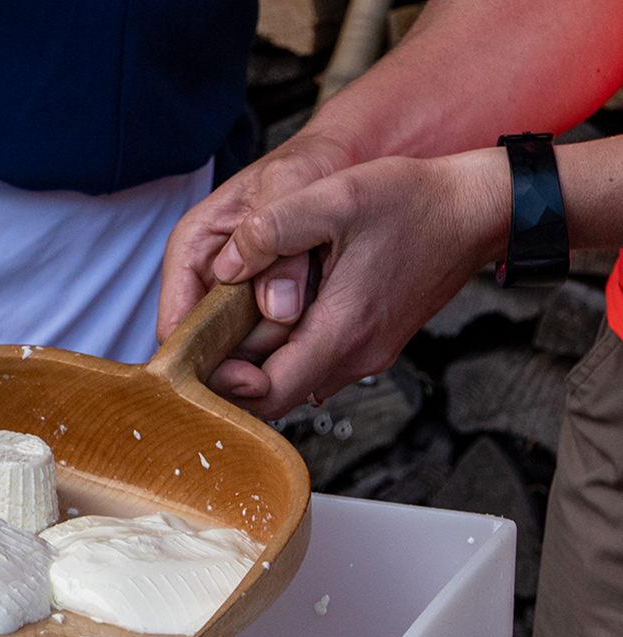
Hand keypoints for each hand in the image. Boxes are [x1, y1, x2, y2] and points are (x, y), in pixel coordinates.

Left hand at [194, 148, 509, 419]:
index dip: (226, 385)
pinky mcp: (372, 343)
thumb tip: (225, 265)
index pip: (268, 395)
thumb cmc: (415, 201)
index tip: (201, 355)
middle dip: (235, 372)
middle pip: (275, 395)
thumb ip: (273, 229)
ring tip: (236, 319)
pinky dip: (289, 349)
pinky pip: (317, 362)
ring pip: (295, 379)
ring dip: (261, 360)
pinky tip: (277, 312)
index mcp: (343, 331)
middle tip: (207, 334)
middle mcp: (356, 356)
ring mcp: (367, 354)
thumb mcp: (335, 197)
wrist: (477, 209)